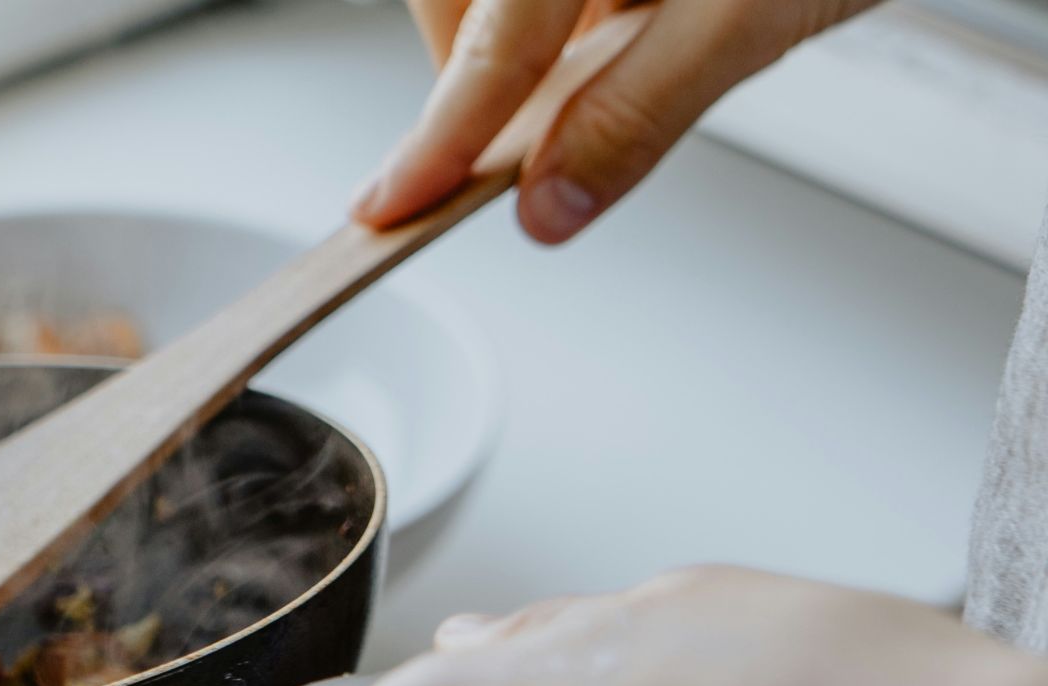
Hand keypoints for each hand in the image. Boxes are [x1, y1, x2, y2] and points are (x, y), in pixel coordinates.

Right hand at [354, 0, 880, 241]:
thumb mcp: (752, 11)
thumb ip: (640, 112)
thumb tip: (549, 204)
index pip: (491, 40)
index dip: (441, 134)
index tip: (392, 205)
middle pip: (463, 6)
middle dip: (488, 73)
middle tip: (547, 119)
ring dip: (519, 38)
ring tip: (622, 29)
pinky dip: (549, 10)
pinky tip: (618, 6)